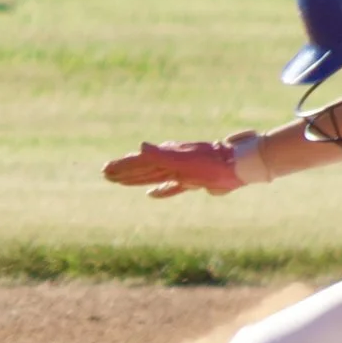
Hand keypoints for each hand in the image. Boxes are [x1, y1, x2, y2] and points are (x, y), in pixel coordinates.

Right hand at [102, 139, 242, 198]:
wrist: (235, 165)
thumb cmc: (209, 162)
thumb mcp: (183, 159)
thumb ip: (162, 154)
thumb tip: (140, 147)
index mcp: (165, 158)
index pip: (138, 163)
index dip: (122, 167)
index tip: (106, 169)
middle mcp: (170, 163)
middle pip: (142, 169)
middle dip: (124, 172)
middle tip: (106, 173)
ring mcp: (180, 172)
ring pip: (152, 177)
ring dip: (136, 180)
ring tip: (121, 181)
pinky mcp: (191, 181)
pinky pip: (170, 187)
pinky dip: (160, 191)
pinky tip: (151, 195)